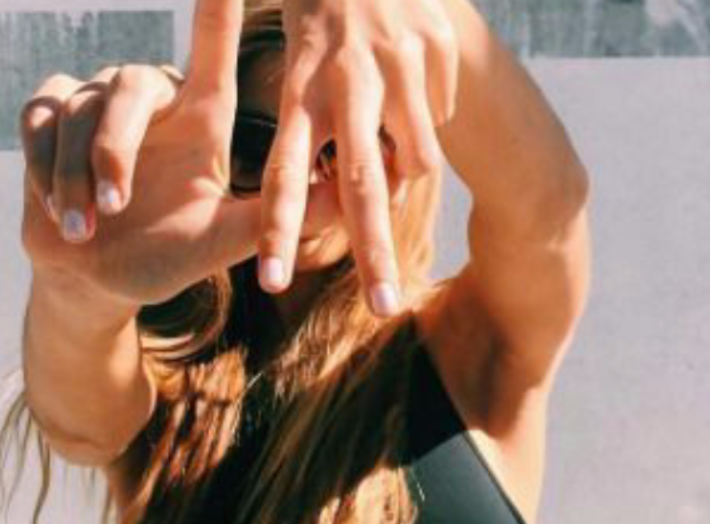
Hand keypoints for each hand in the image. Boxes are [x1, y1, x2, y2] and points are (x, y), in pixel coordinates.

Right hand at [18, 0, 318, 307]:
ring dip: (76, 175)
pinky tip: (57, 211)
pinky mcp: (46, 115)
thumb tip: (348, 201)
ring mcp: (94, 102)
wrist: (99, 281)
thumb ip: (272, 216)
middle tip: (115, 206)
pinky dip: (46, 169)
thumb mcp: (221, 240)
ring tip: (84, 230)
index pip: (212, 49)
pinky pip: (39, 121)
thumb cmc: (166, 255)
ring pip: (79, 111)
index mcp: (200, 117)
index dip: (217, 9)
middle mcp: (152, 99)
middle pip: (131, 86)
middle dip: (114, 150)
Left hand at [257, 0, 457, 315]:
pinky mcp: (433, 54)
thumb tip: (345, 203)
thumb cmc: (323, 21)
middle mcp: (344, 84)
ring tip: (392, 148)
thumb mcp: (298, 68)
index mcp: (299, 91)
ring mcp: (395, 69)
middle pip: (360, 186)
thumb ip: (314, 138)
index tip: (271, 283)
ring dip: (407, 178)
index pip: (282, 173)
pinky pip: (439, 121)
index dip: (277, 230)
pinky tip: (411, 92)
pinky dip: (427, 127)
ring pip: (415, 161)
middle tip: (382, 308)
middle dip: (372, 254)